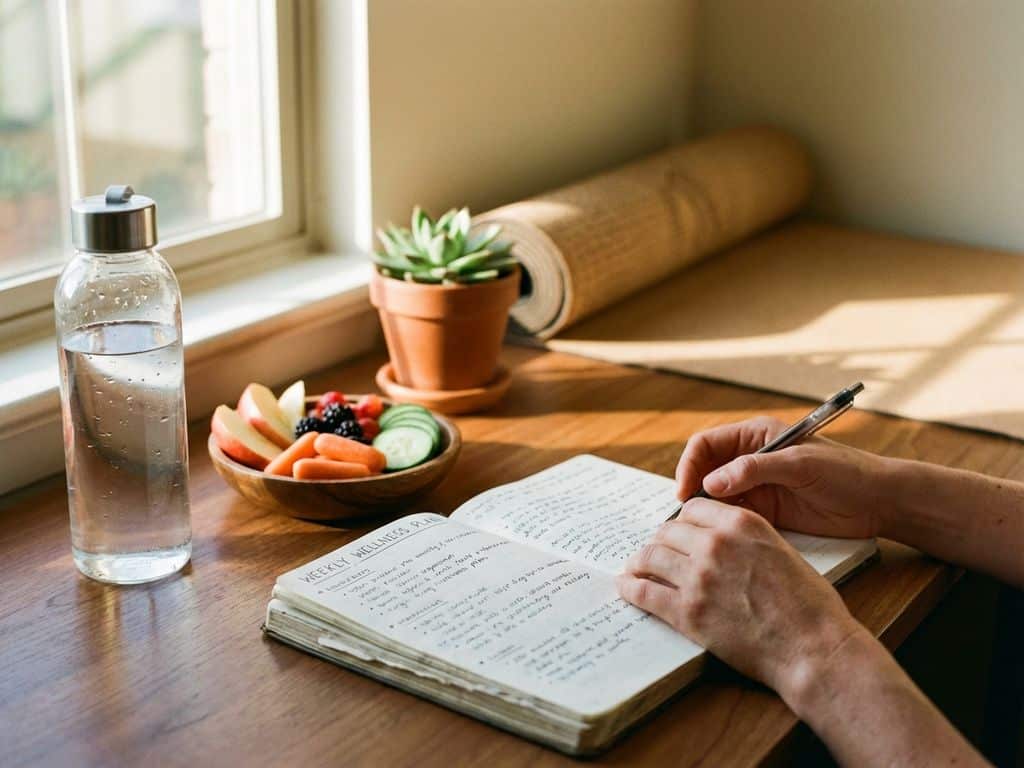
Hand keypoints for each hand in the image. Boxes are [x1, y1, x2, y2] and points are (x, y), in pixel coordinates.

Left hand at [618, 498, 864, 696]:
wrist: (812, 647)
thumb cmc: (808, 604)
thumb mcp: (782, 551)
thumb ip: (747, 539)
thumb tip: (725, 540)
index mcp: (741, 523)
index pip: (693, 509)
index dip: (682, 521)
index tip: (678, 532)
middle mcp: (715, 544)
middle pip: (668, 532)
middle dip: (660, 542)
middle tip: (655, 554)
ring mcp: (698, 577)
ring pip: (650, 558)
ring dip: (639, 563)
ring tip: (635, 569)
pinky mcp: (687, 612)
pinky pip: (645, 593)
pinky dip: (630, 589)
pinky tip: (625, 587)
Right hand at [676, 416, 891, 538]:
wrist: (878, 502)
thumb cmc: (846, 471)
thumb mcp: (799, 464)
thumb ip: (755, 469)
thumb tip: (712, 482)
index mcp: (755, 436)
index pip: (706, 444)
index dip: (689, 465)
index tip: (686, 490)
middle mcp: (749, 459)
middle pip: (704, 471)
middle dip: (692, 490)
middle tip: (685, 515)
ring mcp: (756, 486)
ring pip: (714, 497)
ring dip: (704, 511)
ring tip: (698, 530)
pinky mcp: (765, 512)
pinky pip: (732, 517)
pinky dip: (721, 526)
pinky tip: (720, 538)